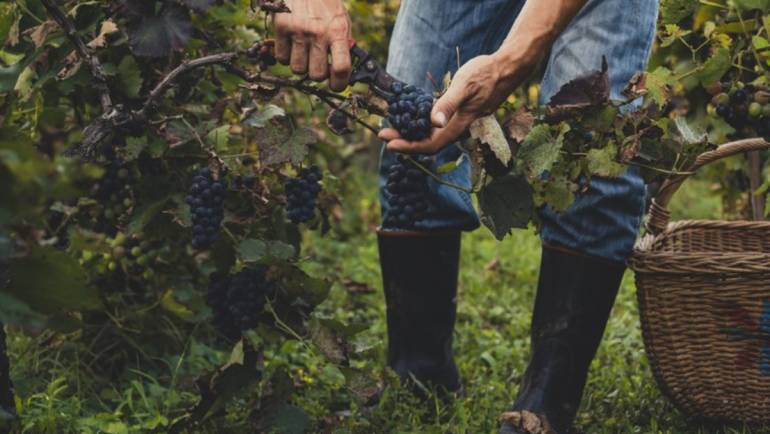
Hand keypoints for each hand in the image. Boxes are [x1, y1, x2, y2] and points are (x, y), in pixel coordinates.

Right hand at [273, 0, 351, 90]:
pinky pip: (282, 58)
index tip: (336, 86)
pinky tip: (291, 44)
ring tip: (303, 50)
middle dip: (317, 73)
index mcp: (338, 31)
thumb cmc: (326, 5)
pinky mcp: (281, 27)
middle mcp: (319, 33)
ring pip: (297, 69)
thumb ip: (342, 46)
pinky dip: (285, 56)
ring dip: (300, 65)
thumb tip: (341, 73)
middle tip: (317, 63)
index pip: (341, 68)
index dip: (339, 84)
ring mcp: (299, 31)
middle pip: (317, 75)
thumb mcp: (341, 22)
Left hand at [379, 53, 532, 153]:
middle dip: (405, 141)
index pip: (430, 144)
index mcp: (458, 125)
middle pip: (428, 143)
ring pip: (432, 135)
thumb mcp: (465, 85)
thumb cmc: (486, 74)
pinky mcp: (457, 114)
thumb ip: (449, 104)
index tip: (389, 143)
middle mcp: (457, 128)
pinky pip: (436, 125)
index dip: (409, 147)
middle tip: (382, 135)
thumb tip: (434, 123)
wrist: (505, 69)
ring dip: (411, 134)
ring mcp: (457, 122)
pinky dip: (420, 124)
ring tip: (391, 127)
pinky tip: (410, 116)